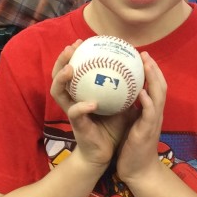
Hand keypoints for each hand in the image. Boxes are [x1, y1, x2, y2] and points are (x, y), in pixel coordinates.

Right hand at [51, 42, 139, 172]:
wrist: (105, 154)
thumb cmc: (112, 128)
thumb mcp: (120, 104)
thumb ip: (124, 88)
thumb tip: (138, 68)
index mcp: (81, 94)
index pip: (72, 70)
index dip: (73, 55)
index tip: (82, 42)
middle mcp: (72, 100)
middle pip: (57, 76)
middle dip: (61, 60)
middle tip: (70, 48)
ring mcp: (72, 112)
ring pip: (58, 92)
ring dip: (62, 79)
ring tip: (71, 68)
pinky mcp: (77, 126)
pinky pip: (75, 114)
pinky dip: (82, 107)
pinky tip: (92, 102)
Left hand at [115, 53, 166, 185]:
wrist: (138, 171)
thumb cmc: (132, 148)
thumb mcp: (132, 124)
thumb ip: (130, 109)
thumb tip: (120, 93)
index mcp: (151, 112)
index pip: (155, 86)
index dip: (151, 71)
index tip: (143, 56)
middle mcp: (155, 114)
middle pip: (160, 86)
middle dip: (154, 69)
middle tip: (145, 54)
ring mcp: (153, 122)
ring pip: (158, 96)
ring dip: (154, 79)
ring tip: (147, 65)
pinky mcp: (147, 132)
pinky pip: (150, 114)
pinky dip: (148, 101)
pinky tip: (142, 92)